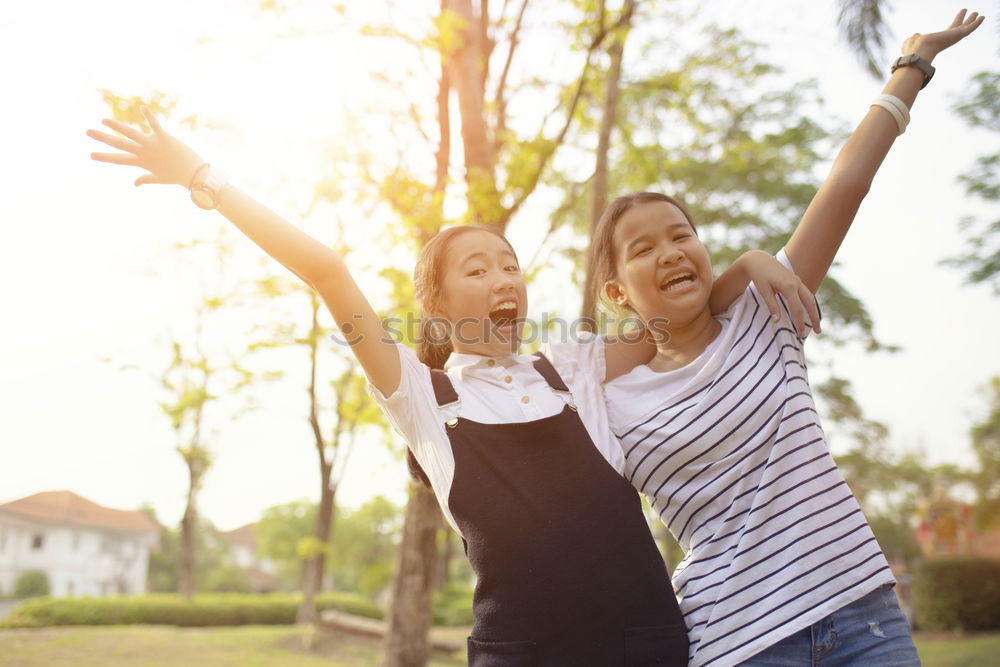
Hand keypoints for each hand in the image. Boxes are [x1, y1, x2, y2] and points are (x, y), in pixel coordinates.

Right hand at [87, 106, 204, 187]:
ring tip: (103, 120)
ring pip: (132, 134)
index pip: (119, 160)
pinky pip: (155, 125)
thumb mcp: (158, 179)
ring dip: (117, 126)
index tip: (90, 155)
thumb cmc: (177, 176)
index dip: (105, 157)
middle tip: (87, 132)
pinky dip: (149, 116)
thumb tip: (135, 184)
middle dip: (103, 138)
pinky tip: (142, 107)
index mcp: (142, 162)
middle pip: (120, 144)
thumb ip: (145, 179)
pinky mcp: (165, 138)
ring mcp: (153, 145)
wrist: (195, 175)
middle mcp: (144, 153)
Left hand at [739, 250, 820, 337]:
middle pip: (810, 303)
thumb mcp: (763, 291)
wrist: (758, 260)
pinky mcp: (796, 280)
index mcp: (789, 286)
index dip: (799, 322)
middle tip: (818, 332)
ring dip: (814, 311)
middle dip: (814, 318)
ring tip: (816, 325)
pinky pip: (806, 294)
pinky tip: (809, 312)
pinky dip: (810, 304)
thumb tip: (776, 321)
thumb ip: (772, 306)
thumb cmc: (759, 275)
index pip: (797, 308)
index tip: (800, 334)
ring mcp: (798, 281)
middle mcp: (797, 283)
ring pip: (810, 298)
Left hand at [903, 8, 984, 61]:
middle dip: (966, 21)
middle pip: (959, 28)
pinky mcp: (958, 35)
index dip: (954, 26)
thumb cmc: (913, 49)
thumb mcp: (913, 40)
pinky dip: (976, 23)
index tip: (959, 21)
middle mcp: (947, 40)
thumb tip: (917, 35)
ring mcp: (953, 38)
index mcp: (938, 41)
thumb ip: (916, 37)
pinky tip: (982, 17)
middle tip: (972, 14)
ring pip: (966, 28)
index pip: (949, 32)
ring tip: (977, 13)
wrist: (918, 52)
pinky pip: (970, 28)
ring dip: (972, 20)